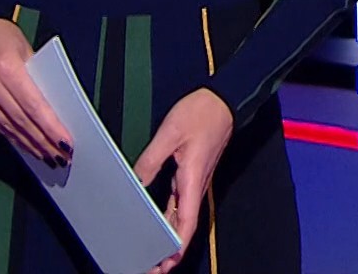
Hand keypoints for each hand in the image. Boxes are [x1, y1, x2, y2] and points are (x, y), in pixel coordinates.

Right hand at [0, 18, 73, 164]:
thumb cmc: (4, 38)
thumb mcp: (27, 50)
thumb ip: (38, 79)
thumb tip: (57, 111)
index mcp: (5, 65)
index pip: (33, 104)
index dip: (50, 126)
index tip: (66, 142)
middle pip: (21, 119)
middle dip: (43, 141)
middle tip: (62, 156)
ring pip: (8, 126)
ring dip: (30, 144)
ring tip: (49, 156)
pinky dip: (14, 137)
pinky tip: (28, 146)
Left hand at [134, 88, 233, 272]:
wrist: (223, 100)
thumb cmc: (200, 113)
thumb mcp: (169, 134)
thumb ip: (150, 160)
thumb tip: (135, 183)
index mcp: (192, 179)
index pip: (186, 223)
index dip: (177, 247)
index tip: (166, 265)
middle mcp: (195, 185)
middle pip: (184, 226)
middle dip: (170, 250)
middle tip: (151, 266)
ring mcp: (195, 181)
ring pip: (182, 216)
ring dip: (170, 236)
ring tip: (152, 252)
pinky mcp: (192, 173)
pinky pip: (181, 202)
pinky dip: (171, 218)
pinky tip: (158, 222)